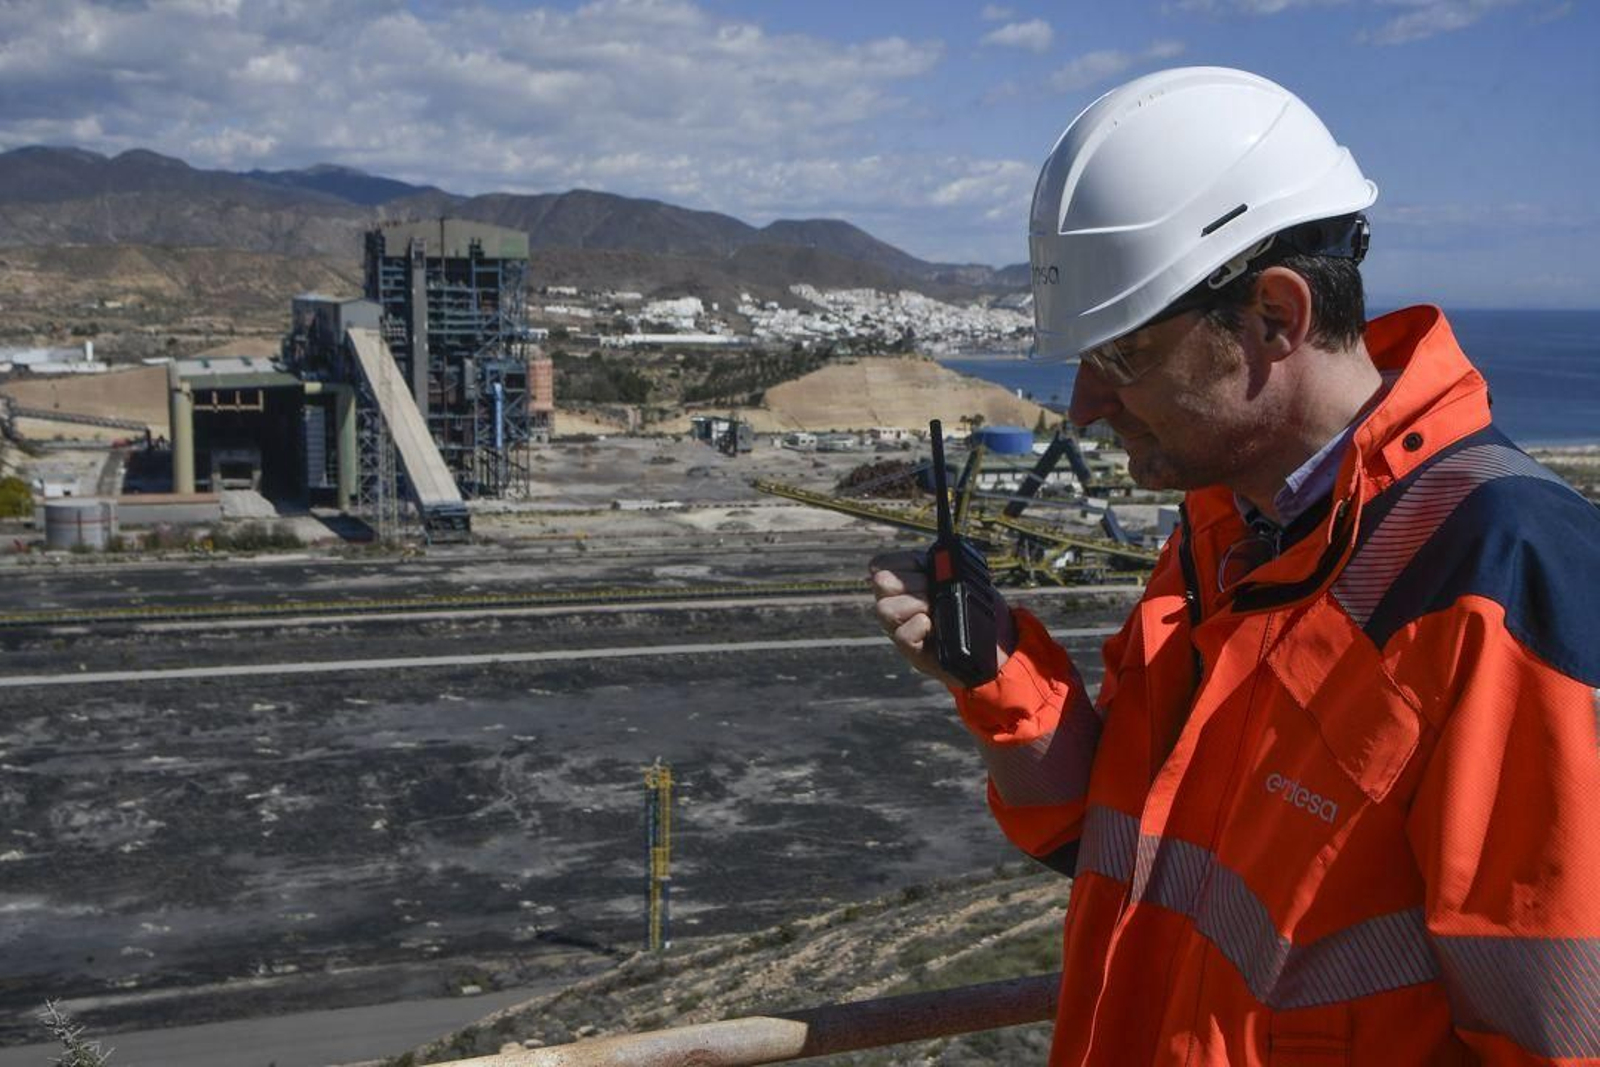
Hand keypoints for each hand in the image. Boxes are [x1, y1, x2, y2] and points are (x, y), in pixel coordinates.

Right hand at [868, 549, 1011, 687]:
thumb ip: (944, 564)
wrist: (992, 643)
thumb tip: (941, 555)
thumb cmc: (973, 607)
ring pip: (886, 609)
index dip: (903, 563)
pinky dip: (918, 627)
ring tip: (934, 609)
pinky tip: (932, 626)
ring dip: (915, 605)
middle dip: (912, 582)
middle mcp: (896, 604)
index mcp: (904, 582)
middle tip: (932, 590)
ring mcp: (900, 629)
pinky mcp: (912, 652)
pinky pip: (902, 636)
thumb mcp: (960, 578)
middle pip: (882, 583)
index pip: (881, 565)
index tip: (924, 567)